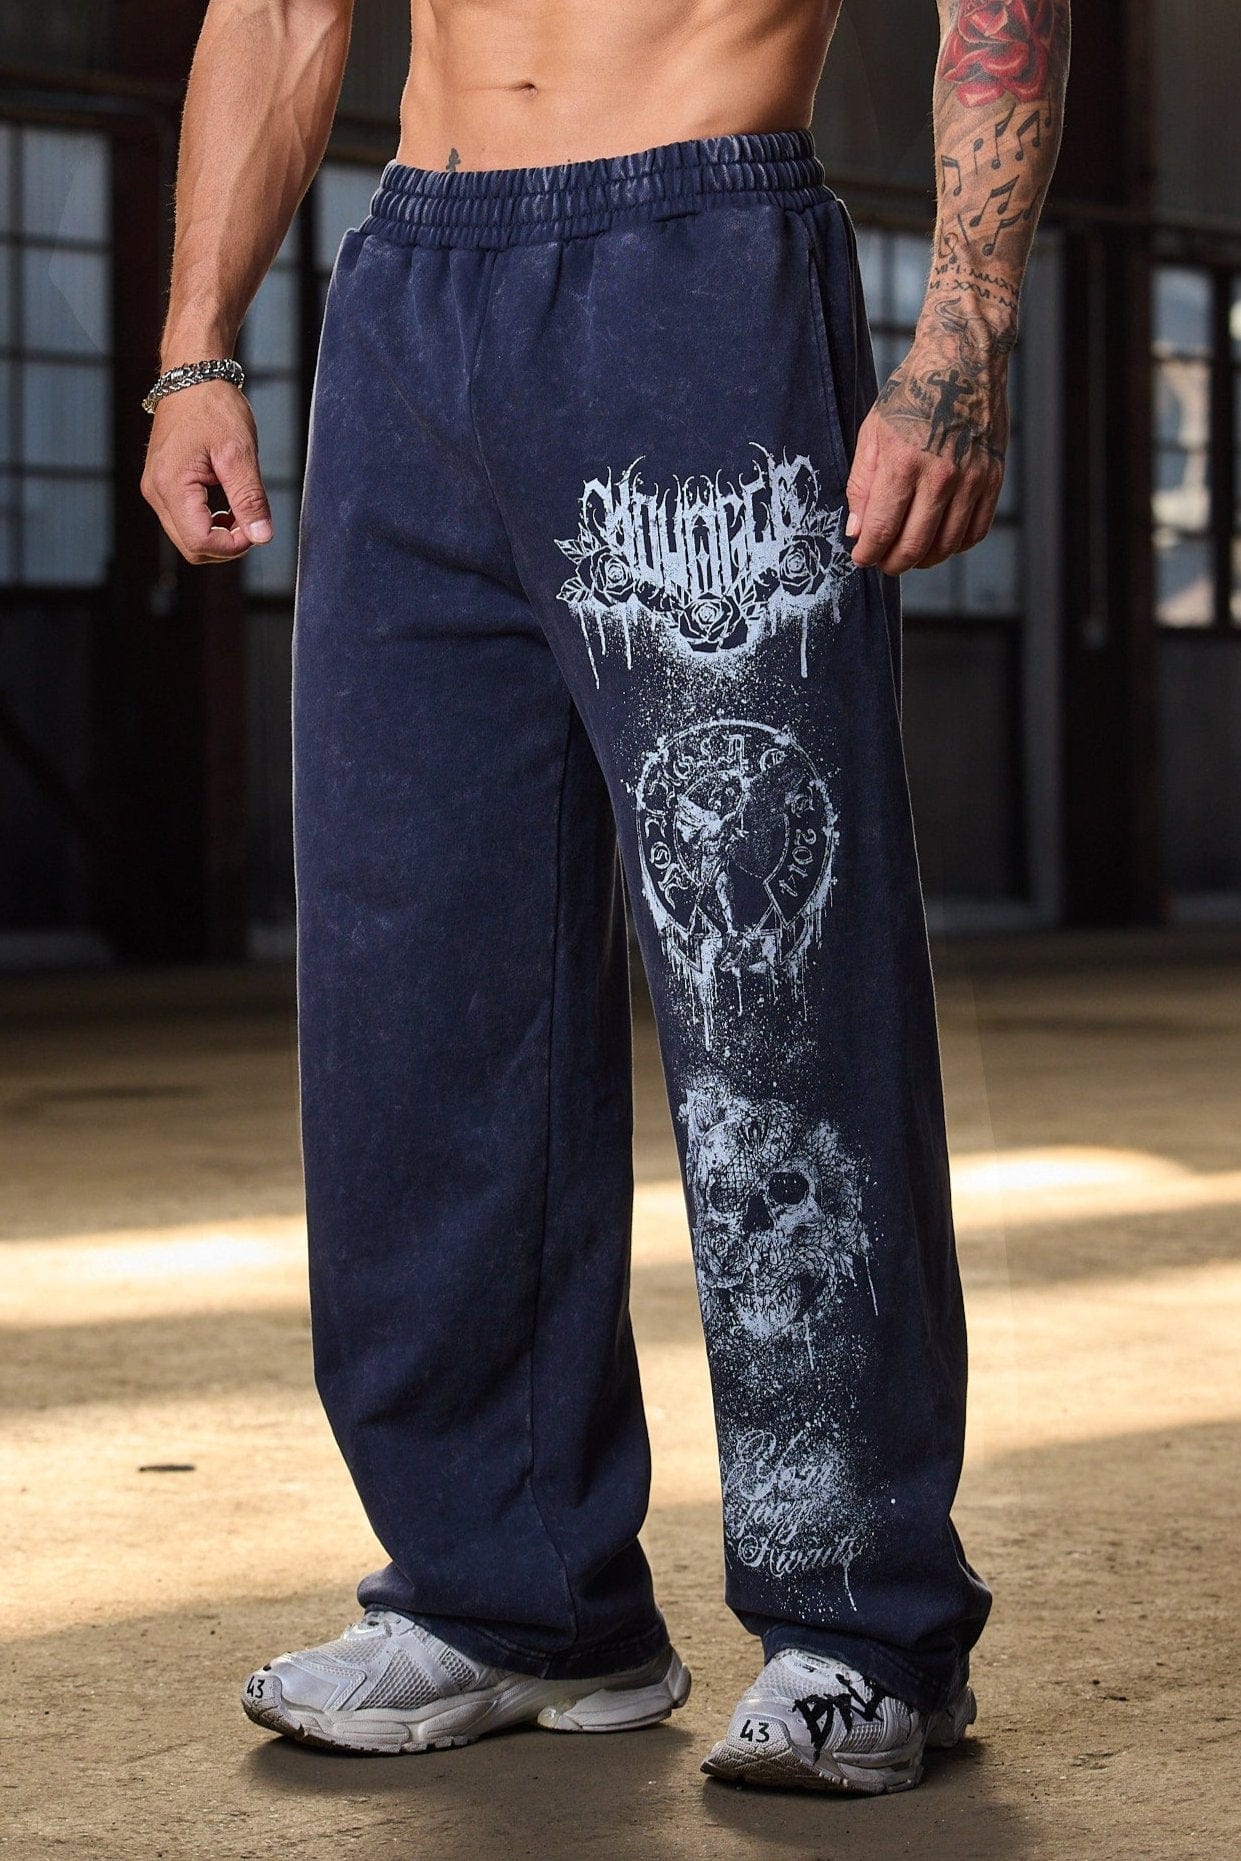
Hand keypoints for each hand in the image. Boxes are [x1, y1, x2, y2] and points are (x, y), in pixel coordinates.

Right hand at [140, 381, 272, 563]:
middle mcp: (155, 491)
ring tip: (242, 509)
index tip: (257, 529)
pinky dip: (210, 523)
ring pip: (188, 538)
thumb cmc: (214, 407)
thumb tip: (262, 537)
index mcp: (170, 484)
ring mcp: (155, 489)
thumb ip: (250, 498)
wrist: (192, 376)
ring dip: (219, 535)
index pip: (200, 542)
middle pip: (192, 547)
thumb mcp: (239, 453)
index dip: (233, 546)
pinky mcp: (161, 485)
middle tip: (253, 520)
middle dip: (227, 544)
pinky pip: (185, 521)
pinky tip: (228, 505)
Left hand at [845, 335, 1009, 574]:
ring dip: (922, 560)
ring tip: (908, 554)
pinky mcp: (993, 478)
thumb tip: (857, 531)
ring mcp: (972, 479)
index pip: (882, 529)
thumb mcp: (872, 433)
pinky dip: (955, 546)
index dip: (867, 553)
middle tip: (881, 562)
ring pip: (946, 546)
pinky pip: (975, 531)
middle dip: (891, 564)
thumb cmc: (912, 395)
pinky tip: (938, 540)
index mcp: (904, 462)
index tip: (860, 557)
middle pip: (914, 546)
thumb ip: (862, 485)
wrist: (964, 362)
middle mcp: (941, 475)